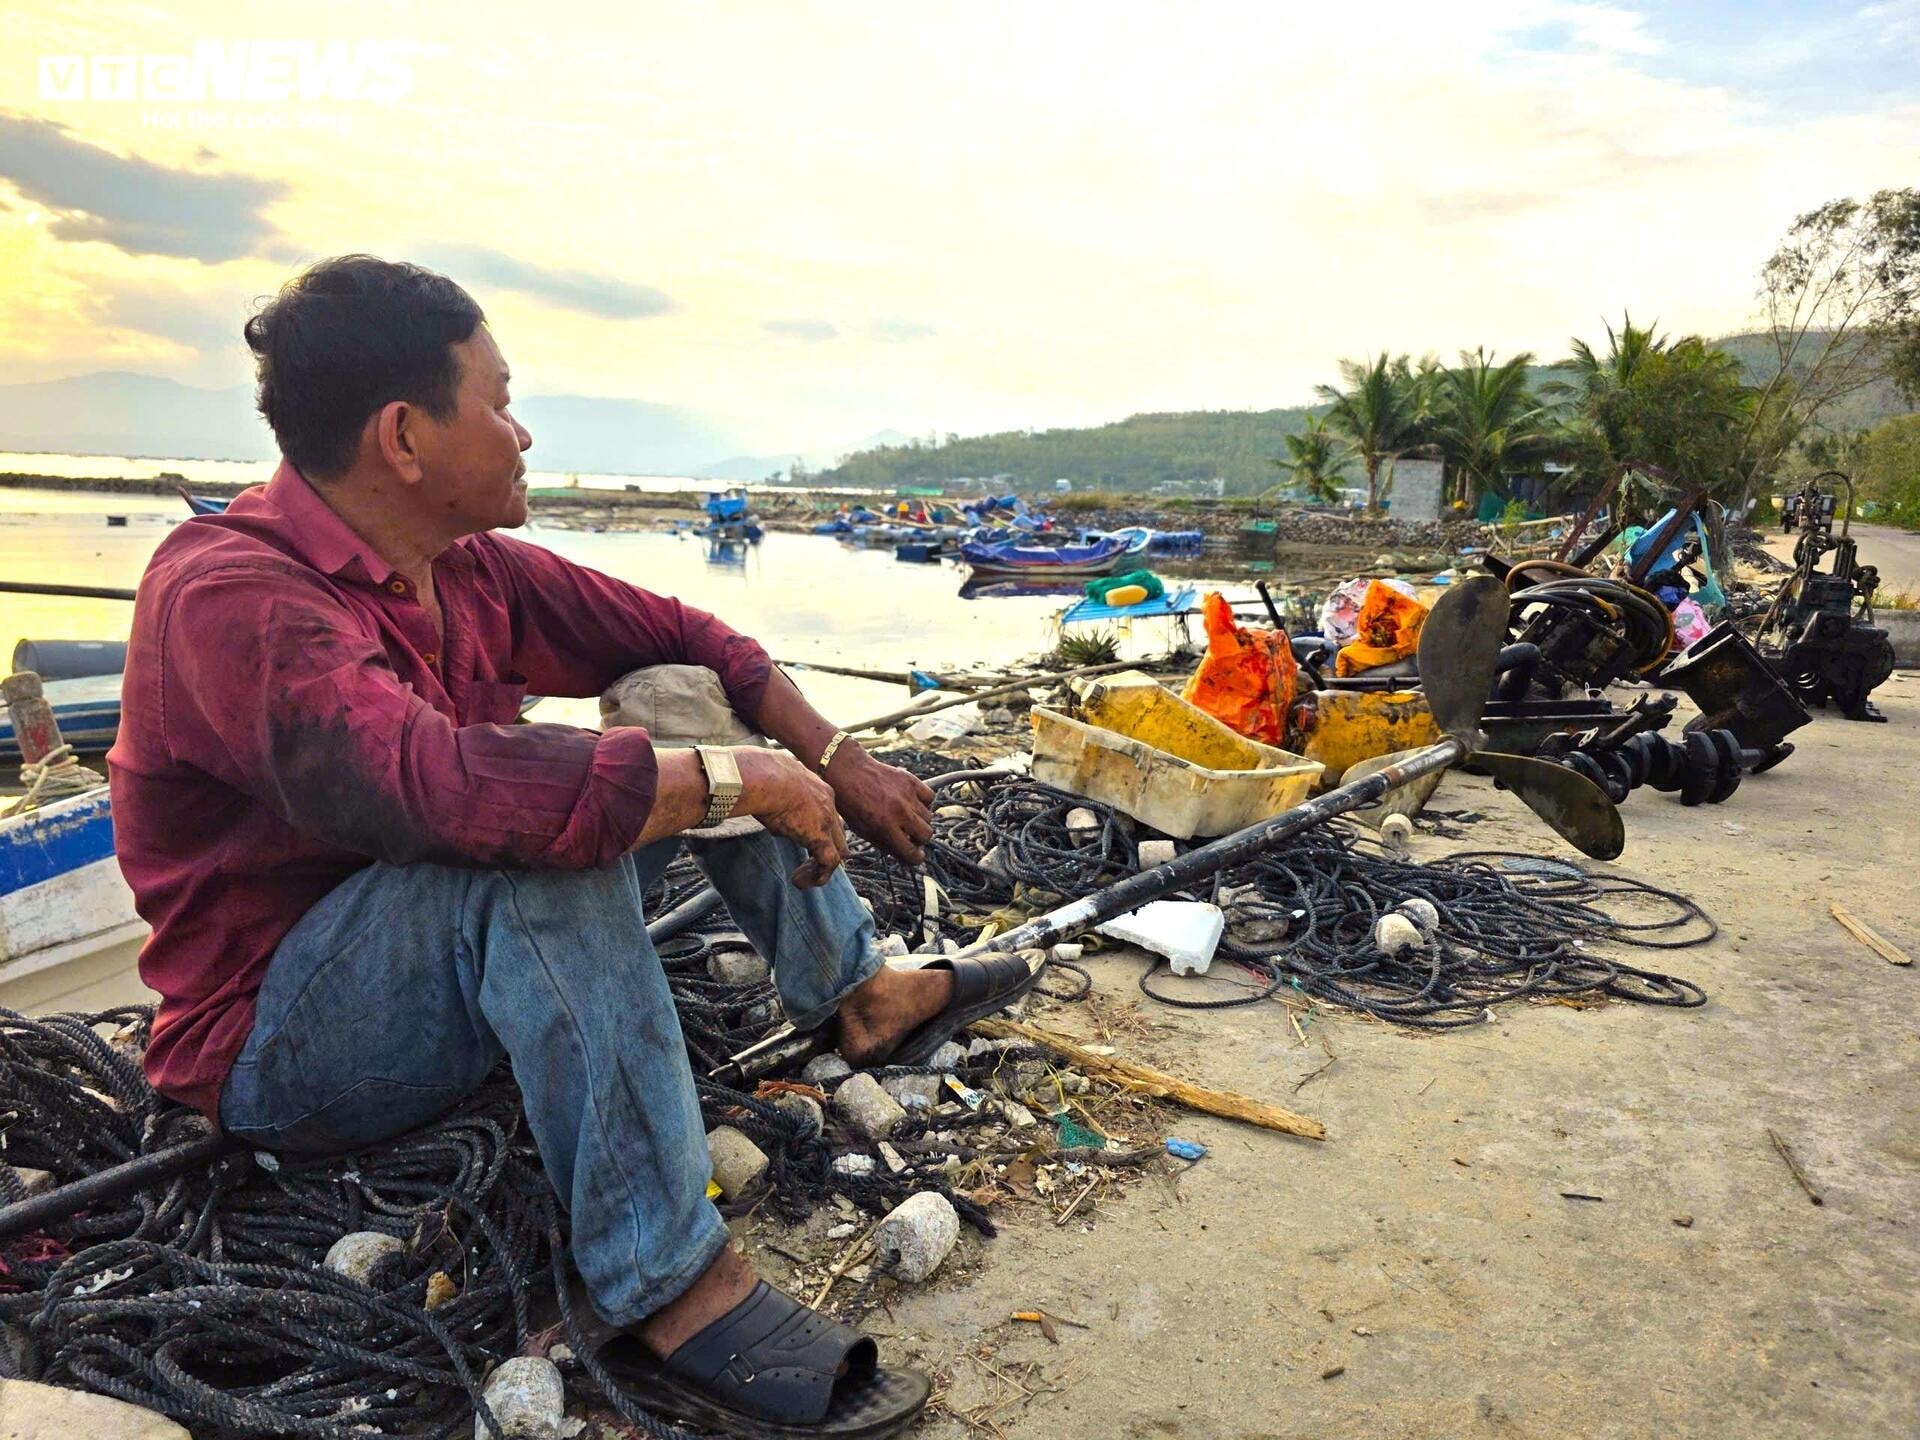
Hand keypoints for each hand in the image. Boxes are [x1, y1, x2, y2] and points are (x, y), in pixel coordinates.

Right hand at [734, 748, 847, 886]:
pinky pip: (829, 862)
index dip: (816, 829)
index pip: (826, 812)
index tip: (798, 839)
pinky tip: (799, 882)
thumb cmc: (758, 775)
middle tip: (806, 863)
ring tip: (799, 877)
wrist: (763, 777)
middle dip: (823, 849)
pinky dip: (818, 876)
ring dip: (820, 867)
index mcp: (817, 787)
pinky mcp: (820, 836)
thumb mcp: (770, 782)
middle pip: (837, 833)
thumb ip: (773, 795)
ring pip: (837, 850)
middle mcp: (828, 802)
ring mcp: (827, 820)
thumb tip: (761, 804)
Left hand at [826, 745, 934, 864]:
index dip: (915, 858)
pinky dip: (924, 801)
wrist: (848, 773)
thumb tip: (905, 855)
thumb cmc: (852, 804)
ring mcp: (907, 796)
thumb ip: (886, 844)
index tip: (916, 855)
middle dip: (919, 839)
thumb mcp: (864, 831)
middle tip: (910, 834)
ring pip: (929, 817)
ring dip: (920, 820)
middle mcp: (899, 813)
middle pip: (926, 835)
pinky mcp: (911, 781)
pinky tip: (912, 801)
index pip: (912, 853)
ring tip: (907, 815)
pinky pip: (930, 797)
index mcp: (886, 828)